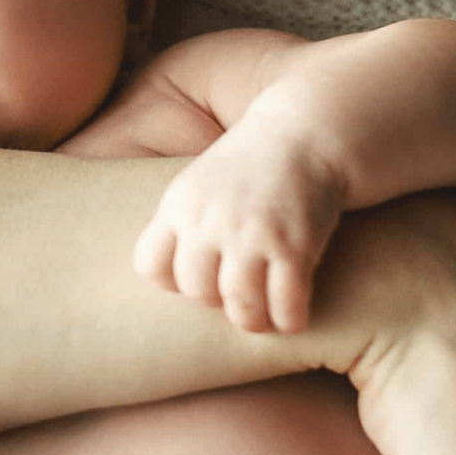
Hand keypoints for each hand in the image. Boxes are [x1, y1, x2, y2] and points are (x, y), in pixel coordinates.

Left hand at [133, 117, 344, 334]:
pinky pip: (285, 306)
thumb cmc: (249, 168)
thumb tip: (171, 282)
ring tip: (263, 316)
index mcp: (180, 204)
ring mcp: (252, 234)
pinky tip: (294, 315)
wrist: (305, 135)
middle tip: (238, 294)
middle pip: (197, 292)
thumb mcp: (198, 184)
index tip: (200, 274)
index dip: (172, 281)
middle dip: (217, 301)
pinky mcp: (294, 245)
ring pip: (241, 307)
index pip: (150, 266)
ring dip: (253, 320)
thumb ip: (182, 225)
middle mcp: (210, 220)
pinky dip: (290, 319)